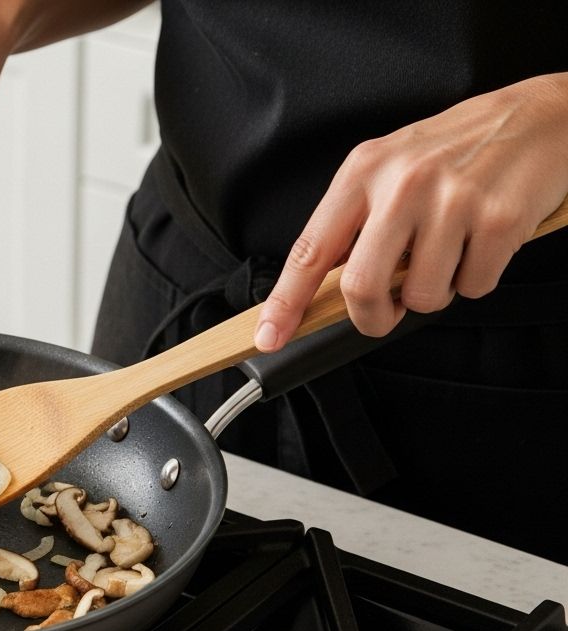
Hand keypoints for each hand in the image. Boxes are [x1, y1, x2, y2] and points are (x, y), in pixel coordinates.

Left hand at [255, 73, 567, 351]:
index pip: (310, 249)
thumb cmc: (458, 147)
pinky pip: (474, 287)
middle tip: (387, 312)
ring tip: (448, 254)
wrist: (540, 116)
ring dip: (434, 294)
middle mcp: (402, 184)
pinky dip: (476, 279)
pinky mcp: (498, 220)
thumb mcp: (390, 167)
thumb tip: (323, 283)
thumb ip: (356, 219)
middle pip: (362, 286)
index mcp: (363, 172)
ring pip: (423, 296)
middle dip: (372, 317)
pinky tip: (482, 243)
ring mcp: (452, 201)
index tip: (269, 335)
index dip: (286, 300)